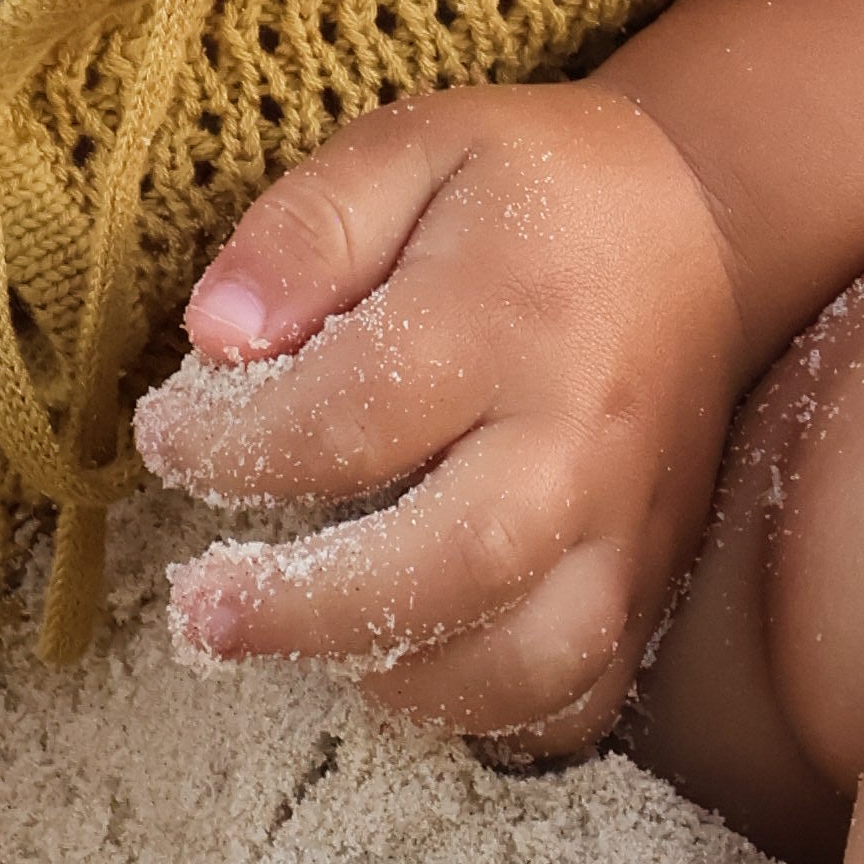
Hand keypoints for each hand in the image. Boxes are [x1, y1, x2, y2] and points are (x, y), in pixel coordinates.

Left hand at [130, 85, 748, 753]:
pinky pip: (583, 694)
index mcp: (509, 312)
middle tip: (200, 611)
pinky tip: (403, 673)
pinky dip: (491, 716)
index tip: (167, 438)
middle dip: (310, 607)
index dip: (235, 446)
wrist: (697, 225)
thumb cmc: (526, 185)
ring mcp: (628, 522)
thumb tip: (214, 334)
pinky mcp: (652, 578)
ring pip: (531, 657)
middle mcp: (580, 433)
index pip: (353, 411)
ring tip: (295, 651)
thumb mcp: (406, 146)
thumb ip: (306, 230)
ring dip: (399, 681)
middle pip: (455, 560)